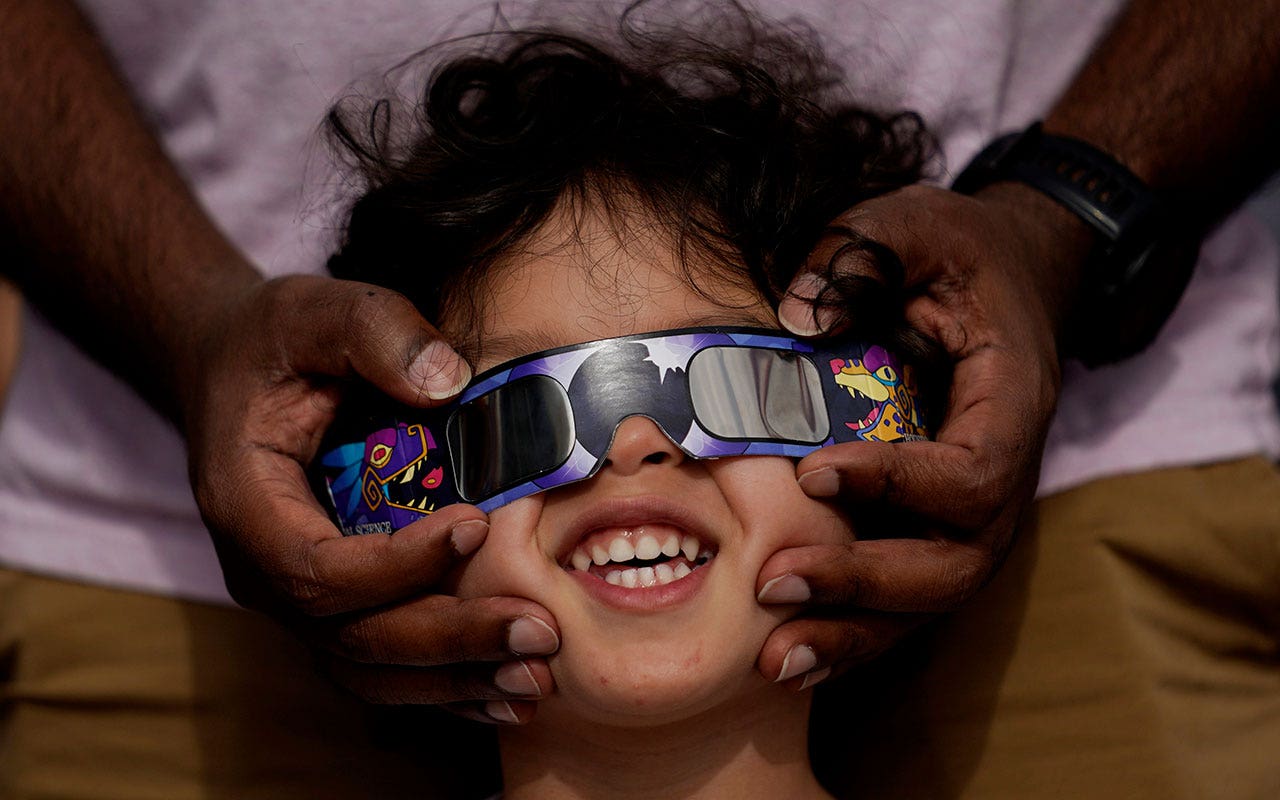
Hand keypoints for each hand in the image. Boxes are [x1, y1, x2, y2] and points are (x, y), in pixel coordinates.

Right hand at [181, 274, 558, 722]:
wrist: (231, 370)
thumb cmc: (272, 342)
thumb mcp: (313, 311)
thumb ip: (374, 331)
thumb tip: (449, 378)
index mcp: (247, 506)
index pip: (318, 569)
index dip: (398, 565)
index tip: (476, 524)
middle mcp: (264, 572)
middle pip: (355, 639)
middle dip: (450, 640)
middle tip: (539, 631)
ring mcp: (297, 599)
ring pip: (370, 670)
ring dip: (455, 682)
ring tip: (536, 678)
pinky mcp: (333, 607)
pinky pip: (383, 667)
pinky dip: (444, 686)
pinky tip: (506, 692)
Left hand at [756, 182, 1092, 686]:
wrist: (1009, 276)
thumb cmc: (957, 251)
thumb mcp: (913, 223)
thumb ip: (858, 255)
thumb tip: (795, 318)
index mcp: (1011, 401)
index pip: (975, 471)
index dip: (901, 483)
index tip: (815, 471)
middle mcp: (1005, 472)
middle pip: (958, 562)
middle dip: (866, 582)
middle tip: (771, 581)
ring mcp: (976, 511)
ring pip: (933, 600)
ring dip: (856, 633)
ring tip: (773, 658)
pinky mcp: (939, 526)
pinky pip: (910, 597)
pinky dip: (857, 632)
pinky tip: (795, 657)